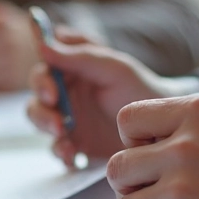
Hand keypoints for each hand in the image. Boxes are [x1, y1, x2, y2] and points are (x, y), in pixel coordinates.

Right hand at [26, 29, 189, 162]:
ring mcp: (67, 118)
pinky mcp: (74, 143)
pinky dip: (60, 151)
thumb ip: (80, 56)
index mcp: (72, 68)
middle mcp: (65, 92)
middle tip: (57, 118)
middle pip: (37, 96)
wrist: (161, 125)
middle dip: (41, 108)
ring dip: (46, 127)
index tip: (51, 89)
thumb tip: (43, 44)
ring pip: (41, 121)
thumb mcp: (115, 68)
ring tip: (62, 134)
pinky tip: (71, 154)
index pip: (44, 67)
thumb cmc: (139, 89)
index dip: (41, 78)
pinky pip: (57, 148)